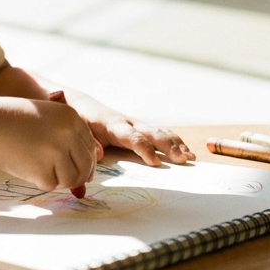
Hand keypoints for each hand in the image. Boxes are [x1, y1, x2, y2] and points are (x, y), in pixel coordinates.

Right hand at [0, 95, 98, 191]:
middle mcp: (69, 133)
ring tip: (40, 170)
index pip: (90, 146)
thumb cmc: (13, 120)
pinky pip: (51, 185)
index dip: (87, 161)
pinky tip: (27, 168)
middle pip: (85, 165)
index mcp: (71, 117)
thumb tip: (87, 170)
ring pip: (71, 179)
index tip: (83, 171)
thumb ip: (67, 136)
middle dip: (78, 175)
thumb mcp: (47, 116)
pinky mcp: (44, 169)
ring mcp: (57, 152)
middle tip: (64, 179)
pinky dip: (40, 181)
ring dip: (59, 179)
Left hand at [70, 97, 195, 166]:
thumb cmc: (80, 120)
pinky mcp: (140, 128)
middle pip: (152, 133)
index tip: (156, 162)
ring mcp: (136, 124)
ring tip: (190, 157)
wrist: (83, 106)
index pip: (132, 138)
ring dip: (176, 144)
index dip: (145, 149)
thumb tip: (99, 153)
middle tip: (183, 159)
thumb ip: (88, 141)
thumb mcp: (79, 129)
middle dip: (169, 146)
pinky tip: (186, 152)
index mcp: (113, 125)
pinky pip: (160, 133)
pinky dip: (175, 141)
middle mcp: (129, 123)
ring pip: (160, 132)